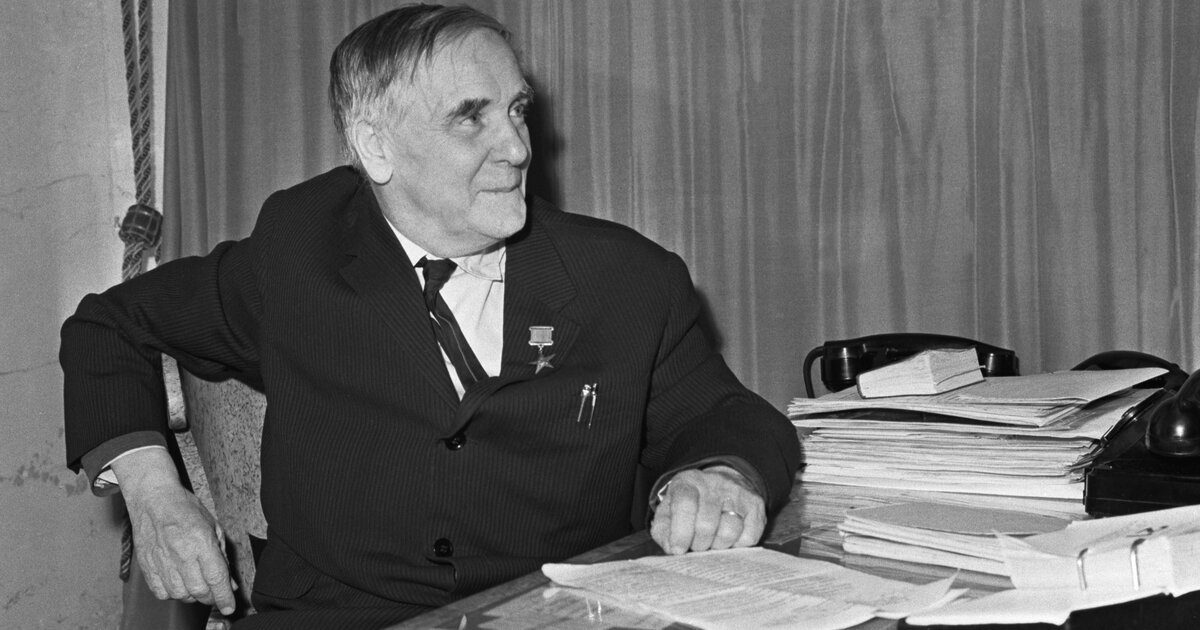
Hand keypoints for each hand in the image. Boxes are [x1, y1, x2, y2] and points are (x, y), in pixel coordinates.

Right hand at [112, 448, 236, 614]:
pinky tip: (179, 582)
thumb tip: (229, 583)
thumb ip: (222, 557)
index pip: (215, 578)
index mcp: (200, 541)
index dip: (224, 597)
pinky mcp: (147, 565)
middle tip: (215, 594)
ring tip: (197, 584)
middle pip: (199, 591)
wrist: (154, 499)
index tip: (229, 607)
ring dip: (192, 596)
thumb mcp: (213, 527)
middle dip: (211, 598)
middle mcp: (180, 553)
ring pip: (180, 595)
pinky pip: (161, 592)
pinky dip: (173, 593)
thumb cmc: (185, 509)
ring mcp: (161, 560)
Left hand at [649, 465, 765, 554]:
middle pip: (707, 524)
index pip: (685, 505)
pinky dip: (737, 546)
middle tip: (695, 546)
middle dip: (699, 544)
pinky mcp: (756, 504)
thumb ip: (664, 531)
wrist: (720, 486)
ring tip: (711, 542)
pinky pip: (748, 537)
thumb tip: (674, 548)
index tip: (678, 549)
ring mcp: (738, 492)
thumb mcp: (668, 512)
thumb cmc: (690, 506)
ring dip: (717, 546)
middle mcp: (715, 483)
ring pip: (729, 531)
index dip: (680, 532)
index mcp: (688, 481)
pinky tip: (728, 539)